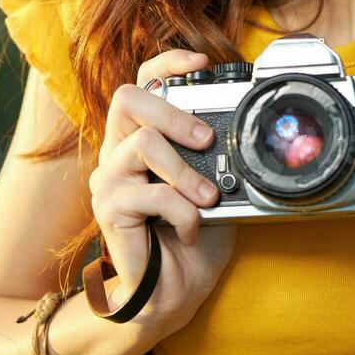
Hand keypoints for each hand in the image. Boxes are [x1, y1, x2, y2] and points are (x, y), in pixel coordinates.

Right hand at [87, 50, 236, 336]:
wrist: (174, 292)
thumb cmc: (194, 238)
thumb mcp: (214, 185)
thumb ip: (216, 156)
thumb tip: (247, 128)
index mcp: (141, 138)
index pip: (141, 83)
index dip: (167, 63)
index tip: (202, 62)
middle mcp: (117, 152)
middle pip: (128, 98)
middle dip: (174, 113)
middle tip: (206, 138)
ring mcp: (108, 179)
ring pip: (143, 143)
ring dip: (185, 172)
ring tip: (207, 198)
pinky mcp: (108, 209)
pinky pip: (149, 193)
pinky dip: (182, 211)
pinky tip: (191, 229)